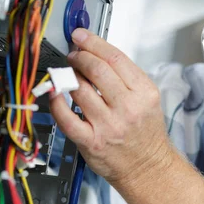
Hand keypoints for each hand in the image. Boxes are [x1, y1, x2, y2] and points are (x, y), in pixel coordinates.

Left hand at [49, 28, 171, 181]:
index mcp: (144, 93)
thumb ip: (126, 77)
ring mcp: (109, 126)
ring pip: (79, 89)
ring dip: (68, 76)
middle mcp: (128, 108)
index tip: (81, 36)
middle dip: (79, 56)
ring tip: (67, 74)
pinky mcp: (91, 142)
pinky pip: (66, 117)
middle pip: (97, 70)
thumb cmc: (145, 133)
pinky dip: (56, 101)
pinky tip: (55, 93)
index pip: (115, 58)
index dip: (94, 43)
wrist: (147, 167)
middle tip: (73, 55)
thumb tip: (97, 54)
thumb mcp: (148, 99)